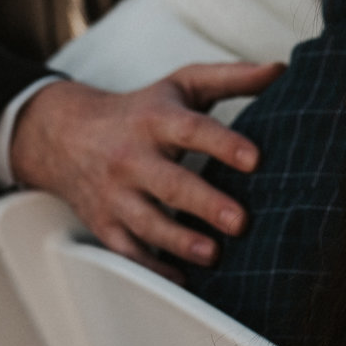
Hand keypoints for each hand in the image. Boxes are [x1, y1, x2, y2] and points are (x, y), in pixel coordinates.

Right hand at [9, 63, 281, 277]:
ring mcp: (115, 193)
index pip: (192, 129)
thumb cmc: (140, 111)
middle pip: (169, 182)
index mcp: (156, 119)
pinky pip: (127, 250)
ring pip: (145, 222)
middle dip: (204, 203)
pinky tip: (182, 277)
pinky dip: (152, 267)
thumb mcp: (181, 85)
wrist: (64, 134)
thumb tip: (281, 69)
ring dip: (178, 241)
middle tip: (240, 221)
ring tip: (213, 254)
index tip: (254, 158)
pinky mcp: (105, 224)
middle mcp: (132, 157)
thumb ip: (231, 78)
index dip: (223, 143)